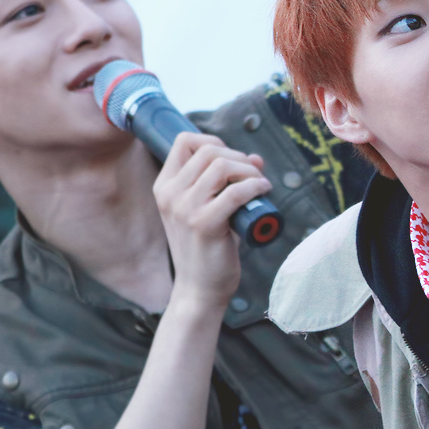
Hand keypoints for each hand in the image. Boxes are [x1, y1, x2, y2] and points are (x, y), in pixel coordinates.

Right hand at [152, 132, 270, 306]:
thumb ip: (227, 182)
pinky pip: (236, 192)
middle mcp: (170, 194)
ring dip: (249, 171)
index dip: (214, 142)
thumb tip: (255, 158)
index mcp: (165, 186)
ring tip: (259, 185)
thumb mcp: (210, 208)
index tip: (233, 159)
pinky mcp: (204, 224)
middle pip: (209, 150)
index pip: (184, 140)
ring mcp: (184, 209)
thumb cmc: (208, 247)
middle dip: (238, 157)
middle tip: (253, 176)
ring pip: (222, 166)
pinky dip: (256, 186)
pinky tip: (263, 192)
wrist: (199, 288)